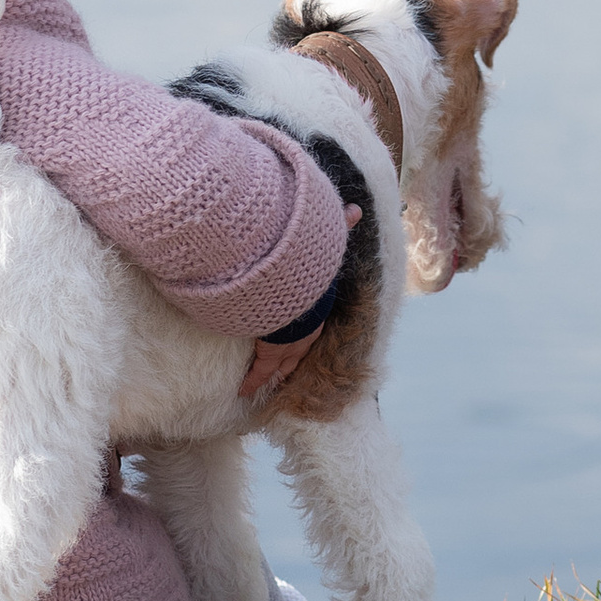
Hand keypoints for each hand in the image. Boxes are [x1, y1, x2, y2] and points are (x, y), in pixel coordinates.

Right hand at [237, 203, 360, 399]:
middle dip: (291, 361)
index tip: (301, 341)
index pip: (313, 326)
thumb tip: (356, 209)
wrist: (291, 291)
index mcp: (317, 310)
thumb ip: (339, 225)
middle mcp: (306, 332)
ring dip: (275, 374)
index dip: (306, 334)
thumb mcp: (326, 244)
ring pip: (281, 364)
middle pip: (298, 352)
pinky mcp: (270, 351)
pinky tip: (244, 391)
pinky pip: (260, 369)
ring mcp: (288, 344)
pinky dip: (252, 381)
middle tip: (286, 372)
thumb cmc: (307, 267)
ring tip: (267, 386)